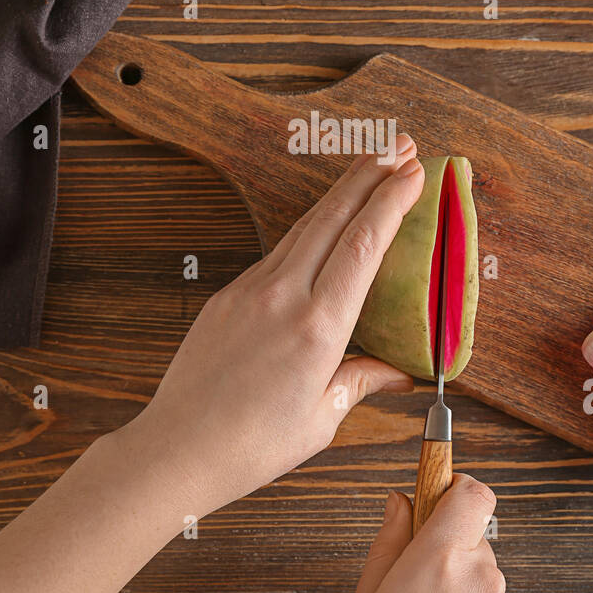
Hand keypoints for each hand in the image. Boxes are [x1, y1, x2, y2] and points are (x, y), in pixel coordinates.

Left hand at [123, 137, 425, 518]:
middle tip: (401, 145)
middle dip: (370, 174)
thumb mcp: (323, 417)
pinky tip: (326, 224)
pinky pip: (277, 252)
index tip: (414, 172)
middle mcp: (283, 297)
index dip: (391, 201)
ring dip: (340, 194)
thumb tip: (400, 371)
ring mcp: (251, 291)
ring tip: (370, 167)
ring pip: (303, 227)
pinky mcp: (228, 296)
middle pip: (333, 217)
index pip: (364, 245)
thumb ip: (362, 380)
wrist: (178, 448)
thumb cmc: (253, 444)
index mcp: (318, 328)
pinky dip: (309, 229)